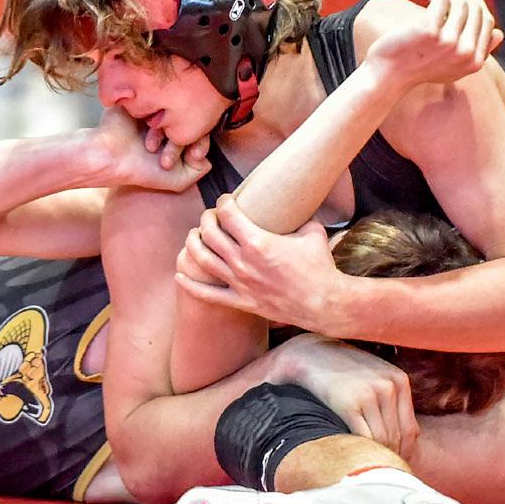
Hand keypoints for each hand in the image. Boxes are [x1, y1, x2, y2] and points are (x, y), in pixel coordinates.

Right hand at [88, 107, 210, 191]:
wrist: (110, 155)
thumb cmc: (140, 170)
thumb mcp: (176, 181)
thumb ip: (197, 172)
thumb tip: (208, 159)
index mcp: (175, 142)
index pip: (198, 135)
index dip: (201, 144)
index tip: (194, 155)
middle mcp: (167, 126)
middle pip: (190, 122)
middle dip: (187, 138)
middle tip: (179, 149)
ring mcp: (155, 113)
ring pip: (175, 112)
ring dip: (167, 130)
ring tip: (153, 146)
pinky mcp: (144, 101)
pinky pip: (160, 100)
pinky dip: (157, 114)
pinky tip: (150, 128)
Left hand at [174, 193, 344, 330]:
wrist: (324, 303)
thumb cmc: (320, 267)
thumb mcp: (313, 233)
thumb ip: (300, 218)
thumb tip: (297, 209)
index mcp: (258, 242)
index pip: (228, 214)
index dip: (223, 202)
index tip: (225, 200)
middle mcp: (244, 262)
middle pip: (210, 233)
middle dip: (207, 219)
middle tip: (211, 216)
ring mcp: (240, 283)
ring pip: (202, 260)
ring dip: (193, 244)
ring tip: (195, 236)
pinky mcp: (242, 301)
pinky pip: (208, 294)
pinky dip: (190, 284)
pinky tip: (180, 274)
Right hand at [269, 332, 418, 457]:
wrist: (311, 354)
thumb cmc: (344, 372)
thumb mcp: (376, 378)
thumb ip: (393, 402)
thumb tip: (410, 439)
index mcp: (399, 381)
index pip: (410, 430)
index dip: (404, 453)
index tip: (395, 465)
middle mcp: (389, 386)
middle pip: (397, 437)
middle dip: (391, 458)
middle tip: (381, 472)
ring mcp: (370, 394)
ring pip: (382, 439)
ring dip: (376, 456)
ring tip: (368, 467)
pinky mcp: (349, 403)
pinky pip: (363, 436)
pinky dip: (361, 450)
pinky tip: (354, 455)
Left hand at [363, 0, 502, 90]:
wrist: (389, 75)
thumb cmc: (419, 68)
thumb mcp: (454, 67)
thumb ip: (478, 52)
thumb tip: (499, 33)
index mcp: (475, 62)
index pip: (488, 22)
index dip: (479, 3)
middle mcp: (465, 53)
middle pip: (477, 10)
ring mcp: (448, 42)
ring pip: (460, 3)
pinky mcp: (430, 30)